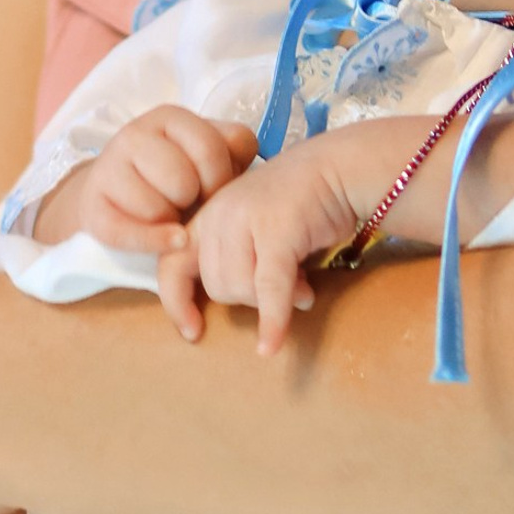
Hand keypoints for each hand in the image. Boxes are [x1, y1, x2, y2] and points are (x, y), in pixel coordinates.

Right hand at [39, 109, 257, 253]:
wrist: (124, 198)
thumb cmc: (181, 178)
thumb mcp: (214, 156)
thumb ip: (235, 148)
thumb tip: (240, 156)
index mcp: (171, 118)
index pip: (210, 148)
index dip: (221, 178)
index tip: (215, 188)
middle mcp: (135, 133)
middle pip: (182, 181)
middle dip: (194, 201)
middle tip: (190, 203)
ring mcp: (109, 167)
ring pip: (157, 208)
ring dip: (171, 220)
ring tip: (170, 213)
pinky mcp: (92, 205)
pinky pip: (128, 233)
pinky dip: (155, 242)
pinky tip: (172, 240)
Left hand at [161, 136, 375, 352]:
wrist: (340, 168)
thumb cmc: (303, 202)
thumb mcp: (257, 226)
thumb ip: (243, 259)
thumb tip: (253, 307)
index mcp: (209, 215)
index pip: (173, 266)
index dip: (177, 302)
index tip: (192, 331)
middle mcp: (219, 215)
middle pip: (217, 287)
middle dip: (249, 299)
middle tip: (284, 289)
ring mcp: (245, 220)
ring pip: (240, 290)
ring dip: (271, 302)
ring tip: (301, 288)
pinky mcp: (277, 232)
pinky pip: (268, 290)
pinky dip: (272, 322)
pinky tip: (271, 346)